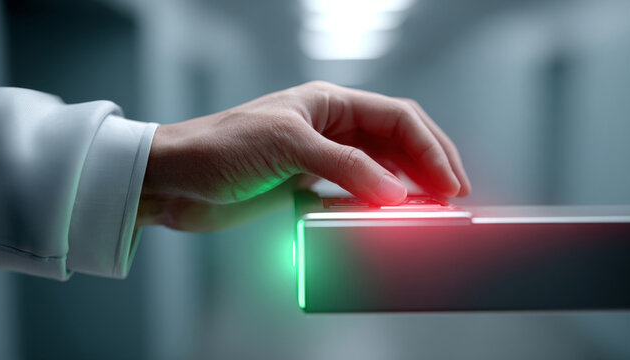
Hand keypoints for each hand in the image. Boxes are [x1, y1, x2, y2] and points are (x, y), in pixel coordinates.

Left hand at [137, 81, 470, 230]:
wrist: (174, 179)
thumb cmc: (221, 148)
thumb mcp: (288, 147)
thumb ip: (345, 167)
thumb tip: (395, 191)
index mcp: (329, 103)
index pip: (397, 117)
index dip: (431, 147)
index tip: (449, 181)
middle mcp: (329, 126)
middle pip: (396, 140)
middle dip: (430, 163)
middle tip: (455, 195)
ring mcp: (319, 156)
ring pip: (380, 166)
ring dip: (409, 184)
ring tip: (433, 208)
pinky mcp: (305, 185)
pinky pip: (355, 191)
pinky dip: (378, 203)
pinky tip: (390, 216)